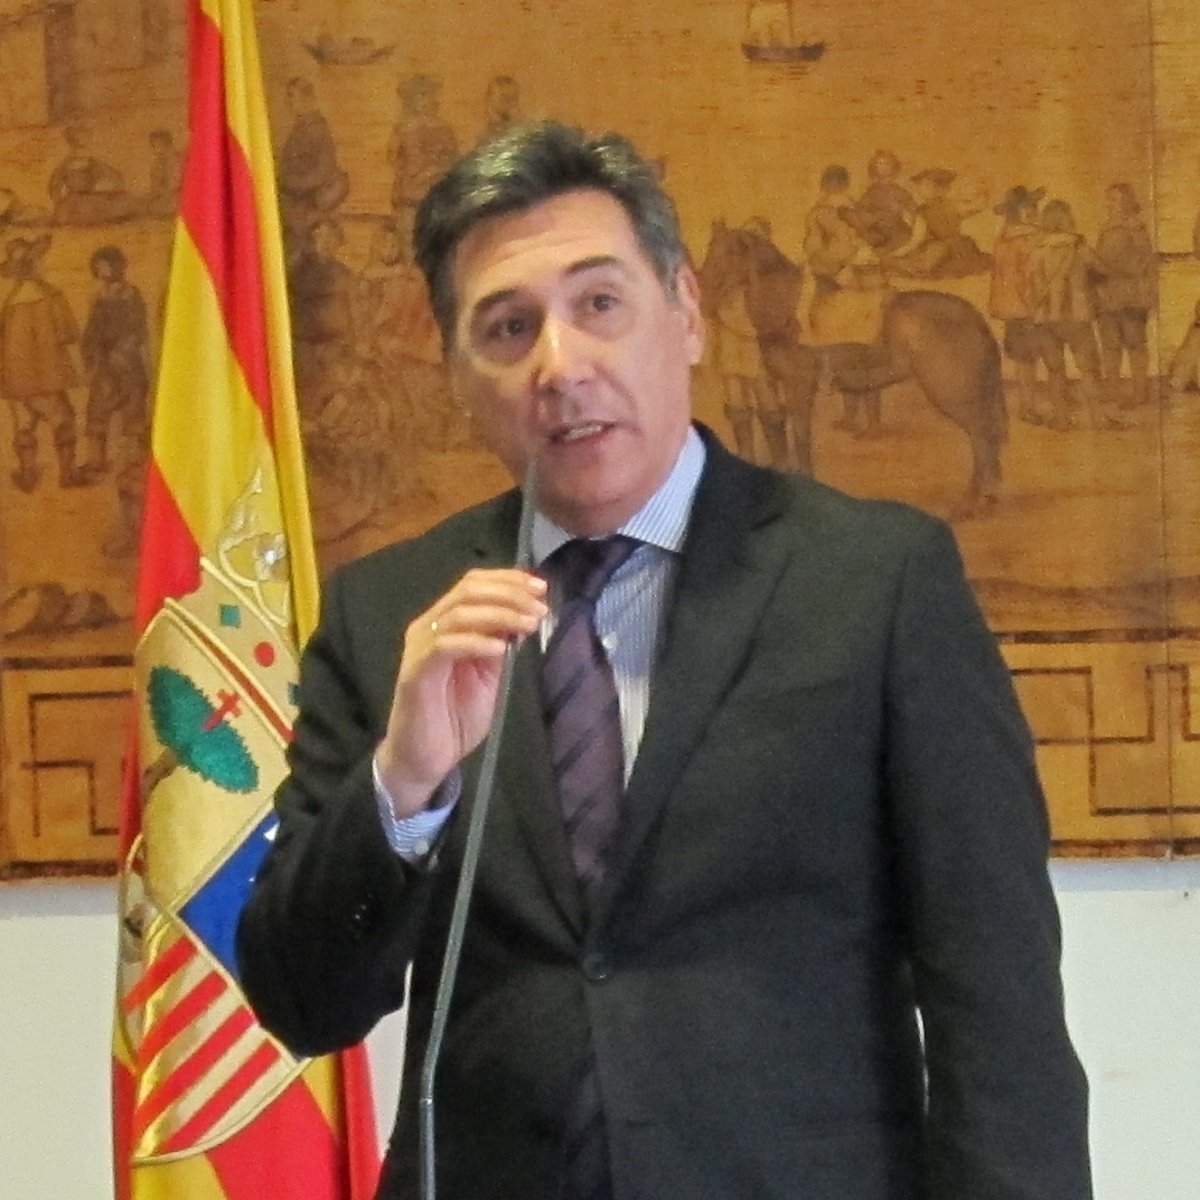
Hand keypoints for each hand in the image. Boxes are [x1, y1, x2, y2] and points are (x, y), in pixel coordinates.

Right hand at [375, 568, 547, 817]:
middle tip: (538, 608)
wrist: (425, 759)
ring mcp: (419, 647)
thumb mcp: (490, 676)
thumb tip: (526, 616)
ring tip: (528, 625)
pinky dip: (476, 643)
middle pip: (467, 591)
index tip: (540, 588)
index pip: (473, 584)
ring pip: (458, 614)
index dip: (507, 580)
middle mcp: (428, 627)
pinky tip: (500, 649)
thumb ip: (502, 644)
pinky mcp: (414, 672)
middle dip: (509, 594)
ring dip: (499, 615)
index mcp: (445, 623)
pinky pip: (444, 646)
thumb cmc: (455, 718)